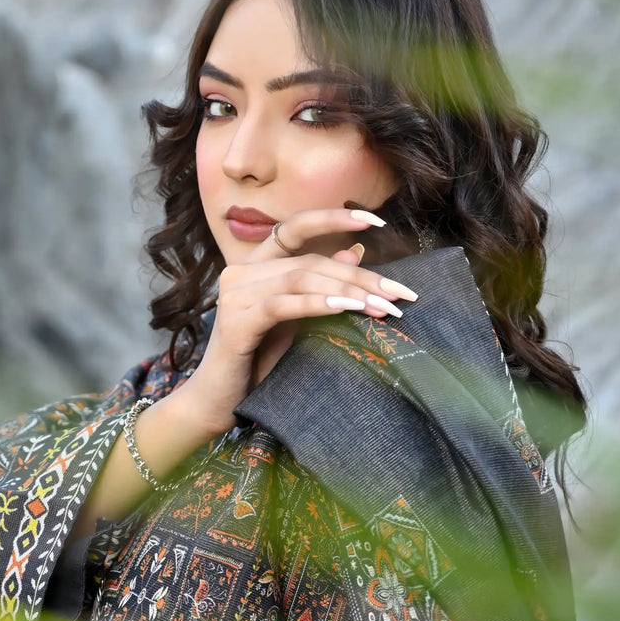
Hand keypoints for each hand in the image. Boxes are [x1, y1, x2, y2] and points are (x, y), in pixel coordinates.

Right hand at [178, 207, 419, 435]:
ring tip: (382, 307)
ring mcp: (234, 295)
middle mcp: (241, 272)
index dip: (334, 218)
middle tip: (399, 294)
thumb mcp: (298, 319)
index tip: (377, 220)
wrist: (219, 402)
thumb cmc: (260, 360)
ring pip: (300, 278)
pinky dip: (317, 304)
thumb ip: (321, 284)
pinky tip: (347, 308)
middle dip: (360, 276)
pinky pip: (282, 305)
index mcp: (256, 264)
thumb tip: (357, 251)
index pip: (296, 227)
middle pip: (310, 260)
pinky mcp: (235, 322)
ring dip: (347, 290)